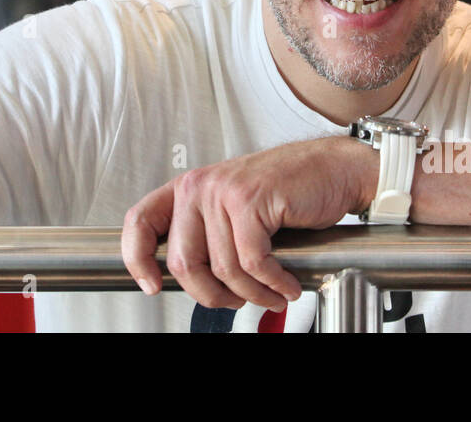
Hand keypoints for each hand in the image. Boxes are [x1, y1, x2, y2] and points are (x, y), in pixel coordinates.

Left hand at [121, 136, 374, 311]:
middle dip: (212, 296)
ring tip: (273, 294)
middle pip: (184, 263)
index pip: (141, 221)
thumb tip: (192, 281)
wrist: (332, 169)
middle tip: (237, 301)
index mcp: (188, 188)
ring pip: (224, 268)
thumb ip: (208, 234)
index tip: (151, 286)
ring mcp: (223, 191)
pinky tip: (286, 284)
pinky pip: (253, 262)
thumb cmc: (288, 192)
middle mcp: (199, 186)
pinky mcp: (251, 201)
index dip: (138, 258)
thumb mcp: (235, 208)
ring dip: (253, 293)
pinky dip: (273, 283)